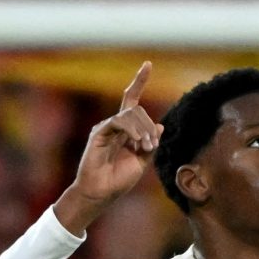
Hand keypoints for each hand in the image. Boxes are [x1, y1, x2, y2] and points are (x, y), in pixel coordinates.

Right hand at [57, 61, 163, 233]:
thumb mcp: (142, 161)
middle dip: (149, 126)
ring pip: (130, 114)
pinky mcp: (99, 133)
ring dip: (143, 130)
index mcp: (125, 130)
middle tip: (151, 146)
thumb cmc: (119, 180)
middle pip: (137, 109)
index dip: (139, 82)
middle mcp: (114, 125)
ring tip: (145, 147)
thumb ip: (150, 142)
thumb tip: (160, 124)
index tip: (148, 64)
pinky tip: (138, 143)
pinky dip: (133, 131)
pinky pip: (119, 122)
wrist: (102, 193)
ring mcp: (106, 128)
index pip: (132, 100)